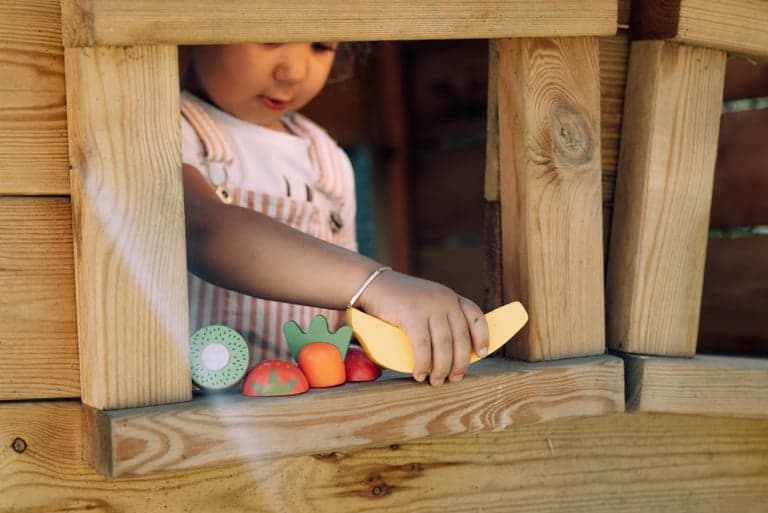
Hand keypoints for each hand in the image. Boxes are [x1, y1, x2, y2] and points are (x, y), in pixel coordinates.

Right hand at [357, 270, 488, 385]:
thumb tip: (450, 352)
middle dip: (460, 362)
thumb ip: (438, 318)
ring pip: (444, 345)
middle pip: (461, 337)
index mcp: (450, 296)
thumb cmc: (397, 299)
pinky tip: (419, 374)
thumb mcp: (425, 302)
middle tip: (454, 378)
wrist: (372, 284)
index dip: (482, 336)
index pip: (475, 316)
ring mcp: (429, 306)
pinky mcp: (412, 315)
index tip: (482, 354)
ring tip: (436, 381)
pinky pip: (423, 346)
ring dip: (442, 368)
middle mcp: (444, 299)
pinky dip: (423, 364)